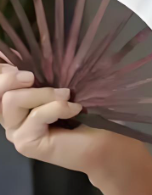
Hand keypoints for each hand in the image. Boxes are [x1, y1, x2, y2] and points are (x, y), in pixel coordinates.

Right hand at [0, 63, 115, 174]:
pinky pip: (36, 115)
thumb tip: (20, 52)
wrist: (100, 143)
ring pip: (12, 101)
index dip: (1, 71)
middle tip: (31, 77)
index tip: (15, 65)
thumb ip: (37, 77)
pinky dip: (58, 107)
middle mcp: (9, 118)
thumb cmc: (82, 113)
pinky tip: (75, 109)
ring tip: (66, 95)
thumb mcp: (56, 88)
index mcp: (13, 103)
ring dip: (43, 94)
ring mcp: (15, 132)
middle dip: (14, 79)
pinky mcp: (25, 143)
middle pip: (0, 92)